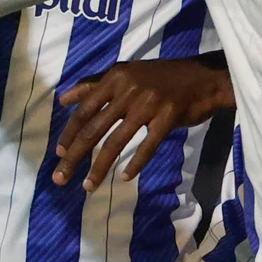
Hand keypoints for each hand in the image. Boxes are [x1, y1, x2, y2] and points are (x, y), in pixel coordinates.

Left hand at [51, 58, 235, 190]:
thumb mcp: (125, 75)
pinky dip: (135, 163)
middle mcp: (128, 88)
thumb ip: (93, 86)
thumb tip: (62, 99)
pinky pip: (148, 145)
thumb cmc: (160, 78)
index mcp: (114, 77)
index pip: (84, 109)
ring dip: (99, 167)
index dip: (69, 133)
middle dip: (74, 156)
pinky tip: (125, 177)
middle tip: (60, 177)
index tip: (58, 153)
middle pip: (93, 128)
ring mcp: (148, 103)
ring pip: (116, 141)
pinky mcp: (168, 116)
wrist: (203, 78)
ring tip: (88, 186)